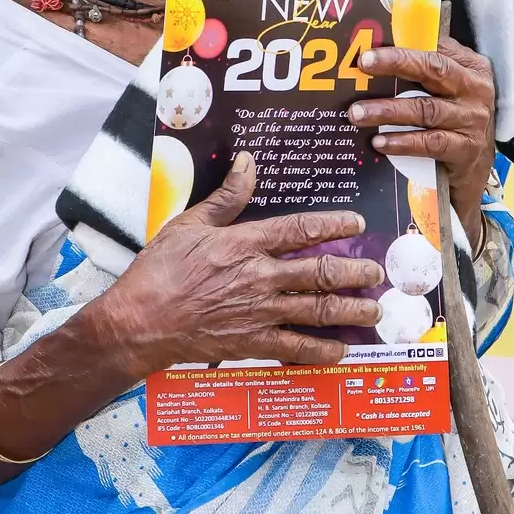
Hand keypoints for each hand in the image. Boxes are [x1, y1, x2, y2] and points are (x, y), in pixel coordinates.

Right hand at [95, 153, 383, 373]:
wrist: (138, 321)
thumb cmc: (158, 270)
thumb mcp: (188, 223)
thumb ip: (226, 196)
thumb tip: (248, 162)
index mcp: (245, 243)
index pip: (300, 229)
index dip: (333, 224)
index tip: (355, 223)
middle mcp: (259, 276)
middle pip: (321, 273)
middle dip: (355, 273)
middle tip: (375, 273)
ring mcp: (258, 312)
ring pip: (317, 310)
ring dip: (350, 311)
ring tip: (372, 311)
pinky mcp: (251, 342)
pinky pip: (295, 347)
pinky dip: (321, 350)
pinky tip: (340, 350)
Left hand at [347, 34, 496, 251]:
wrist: (476, 169)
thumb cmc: (453, 121)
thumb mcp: (446, 91)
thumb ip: (422, 72)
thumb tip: (374, 57)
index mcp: (470, 66)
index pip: (435, 47)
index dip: (403, 45)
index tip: (371, 46)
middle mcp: (476, 89)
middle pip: (434, 69)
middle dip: (396, 63)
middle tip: (364, 63)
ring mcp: (473, 119)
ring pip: (426, 109)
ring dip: (387, 110)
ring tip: (357, 113)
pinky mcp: (466, 149)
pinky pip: (430, 143)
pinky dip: (402, 142)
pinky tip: (379, 141)